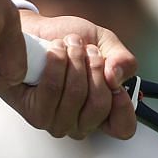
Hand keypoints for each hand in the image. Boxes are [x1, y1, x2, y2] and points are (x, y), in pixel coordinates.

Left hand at [0, 13, 137, 140]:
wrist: (36, 29)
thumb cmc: (70, 42)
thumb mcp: (105, 43)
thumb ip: (122, 60)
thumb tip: (116, 78)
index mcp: (102, 112)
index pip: (123, 128)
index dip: (124, 106)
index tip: (115, 81)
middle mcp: (80, 123)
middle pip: (99, 106)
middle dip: (95, 67)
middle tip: (88, 49)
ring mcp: (57, 122)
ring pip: (75, 95)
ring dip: (75, 60)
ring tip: (70, 44)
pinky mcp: (34, 112)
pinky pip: (52, 89)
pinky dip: (57, 63)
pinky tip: (55, 50)